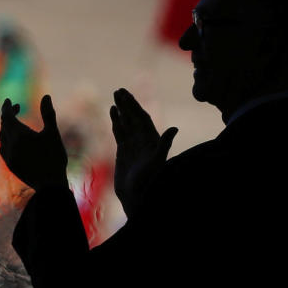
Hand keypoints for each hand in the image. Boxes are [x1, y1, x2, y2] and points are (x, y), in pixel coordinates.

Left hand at [0, 95, 67, 190]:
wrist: (50, 185)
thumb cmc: (54, 157)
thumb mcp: (53, 134)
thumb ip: (48, 114)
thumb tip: (46, 96)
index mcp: (19, 135)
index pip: (7, 116)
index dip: (7, 107)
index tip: (8, 100)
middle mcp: (10, 144)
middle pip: (4, 125)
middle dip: (9, 115)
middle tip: (17, 108)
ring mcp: (9, 156)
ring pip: (2, 137)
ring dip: (6, 127)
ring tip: (15, 122)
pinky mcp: (10, 166)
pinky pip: (3, 148)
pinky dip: (5, 140)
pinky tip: (12, 141)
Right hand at [110, 88, 176, 217]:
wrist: (135, 196)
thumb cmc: (148, 181)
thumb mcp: (157, 162)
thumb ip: (164, 145)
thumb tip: (175, 128)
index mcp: (152, 140)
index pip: (143, 118)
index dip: (135, 105)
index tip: (126, 95)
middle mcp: (143, 140)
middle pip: (134, 117)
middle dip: (127, 103)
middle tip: (118, 90)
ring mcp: (133, 144)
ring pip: (126, 122)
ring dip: (121, 109)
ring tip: (115, 96)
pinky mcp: (123, 150)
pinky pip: (119, 131)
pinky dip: (116, 120)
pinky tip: (112, 111)